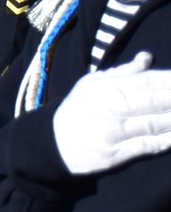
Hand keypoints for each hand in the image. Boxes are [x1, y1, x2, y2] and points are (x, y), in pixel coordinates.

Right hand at [53, 53, 170, 174]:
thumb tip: (147, 57)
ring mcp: (115, 132)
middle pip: (157, 102)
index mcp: (108, 88)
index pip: (149, 81)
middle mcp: (113, 109)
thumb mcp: (93, 84)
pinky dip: (167, 141)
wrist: (53, 143)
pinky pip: (148, 145)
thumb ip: (123, 72)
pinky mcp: (117, 154)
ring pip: (157, 124)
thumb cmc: (78, 109)